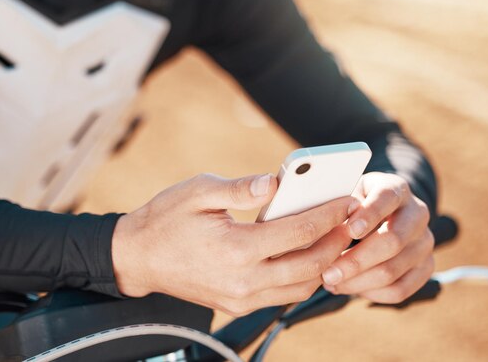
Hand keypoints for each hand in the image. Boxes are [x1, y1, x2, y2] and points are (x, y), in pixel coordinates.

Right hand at [112, 173, 358, 315]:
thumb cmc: (165, 219)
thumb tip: (276, 182)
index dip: (328, 215)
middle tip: (350, 221)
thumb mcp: (198, 191)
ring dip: (324, 264)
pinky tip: (306, 256)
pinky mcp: (237, 305)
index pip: (298, 232)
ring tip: (334, 238)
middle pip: (310, 266)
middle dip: (337, 242)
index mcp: (235, 248)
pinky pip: (282, 296)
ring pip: (301, 288)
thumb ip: (240, 187)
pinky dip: (302, 278)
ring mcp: (240, 298)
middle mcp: (242, 280)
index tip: (346, 200)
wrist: (137, 258)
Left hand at [321, 172, 433, 303]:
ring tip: (330, 282)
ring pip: (393, 270)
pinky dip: (370, 293)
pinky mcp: (426, 266)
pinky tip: (348, 287)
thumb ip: (337, 206)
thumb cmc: (349, 205)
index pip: (387, 198)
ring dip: (357, 282)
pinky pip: (400, 289)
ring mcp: (424, 242)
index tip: (350, 230)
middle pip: (392, 241)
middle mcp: (417, 214)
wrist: (373, 216)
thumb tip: (322, 223)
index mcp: (395, 189)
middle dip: (356, 260)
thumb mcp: (342, 195)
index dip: (370, 214)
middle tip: (327, 273)